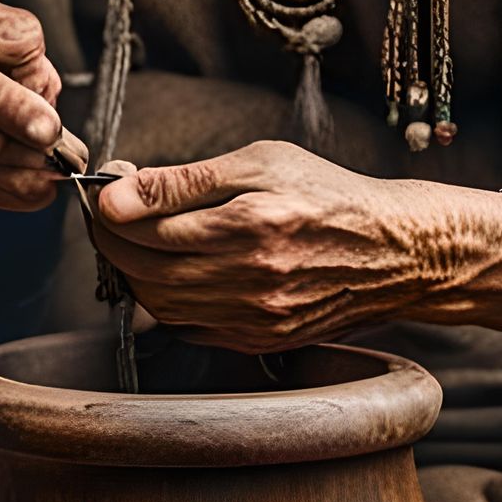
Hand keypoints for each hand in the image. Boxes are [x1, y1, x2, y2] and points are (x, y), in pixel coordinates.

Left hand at [91, 140, 501, 348]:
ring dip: (136, 275)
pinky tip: (182, 275)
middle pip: (140, 269)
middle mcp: (249, 276)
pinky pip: (190, 328)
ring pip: (158, 305)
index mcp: (248, 222)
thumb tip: (119, 192)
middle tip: (113, 217)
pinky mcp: (260, 341)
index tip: (105, 193)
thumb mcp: (263, 161)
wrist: (396, 252)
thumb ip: (186, 179)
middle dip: (112, 241)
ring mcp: (254, 316)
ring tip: (146, 244)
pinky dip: (170, 303)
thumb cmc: (329, 194)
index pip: (139, 225)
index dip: (107, 208)